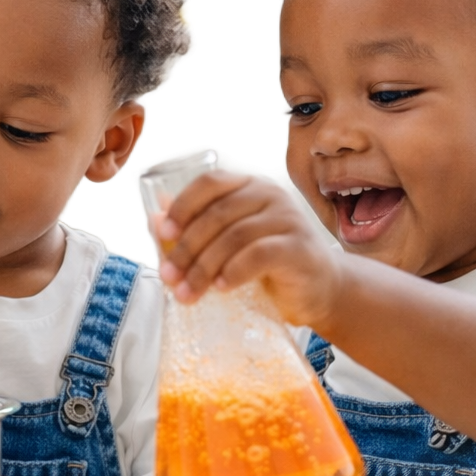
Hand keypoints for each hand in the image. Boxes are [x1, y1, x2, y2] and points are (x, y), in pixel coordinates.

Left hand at [156, 170, 342, 327]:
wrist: (320, 289)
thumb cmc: (269, 265)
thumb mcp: (229, 243)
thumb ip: (197, 227)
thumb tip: (155, 217)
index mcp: (249, 187)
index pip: (210, 183)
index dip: (183, 205)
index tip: (163, 232)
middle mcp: (270, 196)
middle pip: (218, 214)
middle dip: (186, 248)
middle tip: (169, 276)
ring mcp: (288, 219)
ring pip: (234, 236)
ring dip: (204, 267)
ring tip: (188, 292)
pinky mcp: (300, 247)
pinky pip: (259, 255)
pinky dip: (234, 272)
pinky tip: (221, 288)